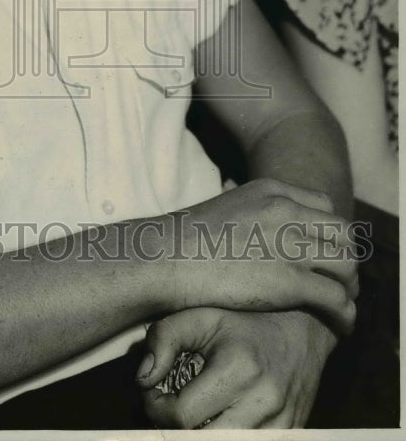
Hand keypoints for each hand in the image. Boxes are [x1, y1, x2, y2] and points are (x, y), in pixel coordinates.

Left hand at [137, 307, 338, 427]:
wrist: (303, 330)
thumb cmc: (244, 322)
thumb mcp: (202, 316)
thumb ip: (165, 338)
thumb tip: (143, 377)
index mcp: (238, 368)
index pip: (181, 415)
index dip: (155, 408)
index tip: (152, 394)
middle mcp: (263, 402)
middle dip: (174, 430)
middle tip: (167, 411)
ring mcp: (281, 425)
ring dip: (199, 436)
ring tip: (190, 418)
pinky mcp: (290, 435)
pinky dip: (226, 438)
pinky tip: (215, 423)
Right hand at [174, 178, 357, 333]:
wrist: (167, 257)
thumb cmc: (185, 240)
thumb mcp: (225, 207)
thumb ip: (250, 212)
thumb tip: (254, 226)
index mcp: (270, 191)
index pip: (323, 204)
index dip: (327, 231)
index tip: (322, 251)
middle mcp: (286, 211)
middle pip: (342, 231)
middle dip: (344, 256)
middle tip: (338, 279)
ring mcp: (289, 244)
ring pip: (347, 264)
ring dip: (348, 285)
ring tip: (341, 303)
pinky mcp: (289, 281)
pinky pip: (336, 298)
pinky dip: (344, 313)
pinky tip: (340, 324)